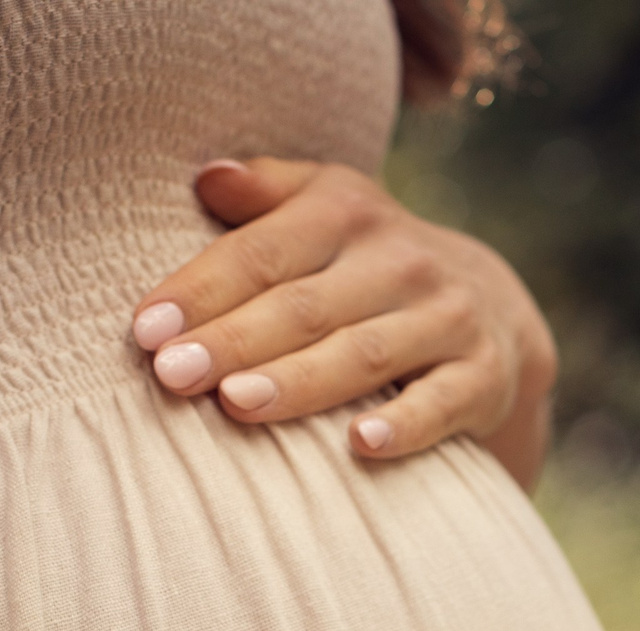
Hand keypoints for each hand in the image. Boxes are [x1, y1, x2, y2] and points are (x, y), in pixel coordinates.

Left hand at [129, 158, 558, 490]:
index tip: (145, 330)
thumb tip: (207, 177)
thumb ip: (268, 194)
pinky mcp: (484, 376)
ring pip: (364, 354)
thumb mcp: (327, 209)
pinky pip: (441, 403)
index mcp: (349, 212)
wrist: (494, 310)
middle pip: (304, 307)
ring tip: (238, 404)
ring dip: (299, 382)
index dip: (201, 290)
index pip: (261, 253)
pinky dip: (406, 424)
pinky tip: (361, 444)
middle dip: (235, 341)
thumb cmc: (370, 264)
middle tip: (174, 375)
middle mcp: (402, 260)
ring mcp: (448, 318)